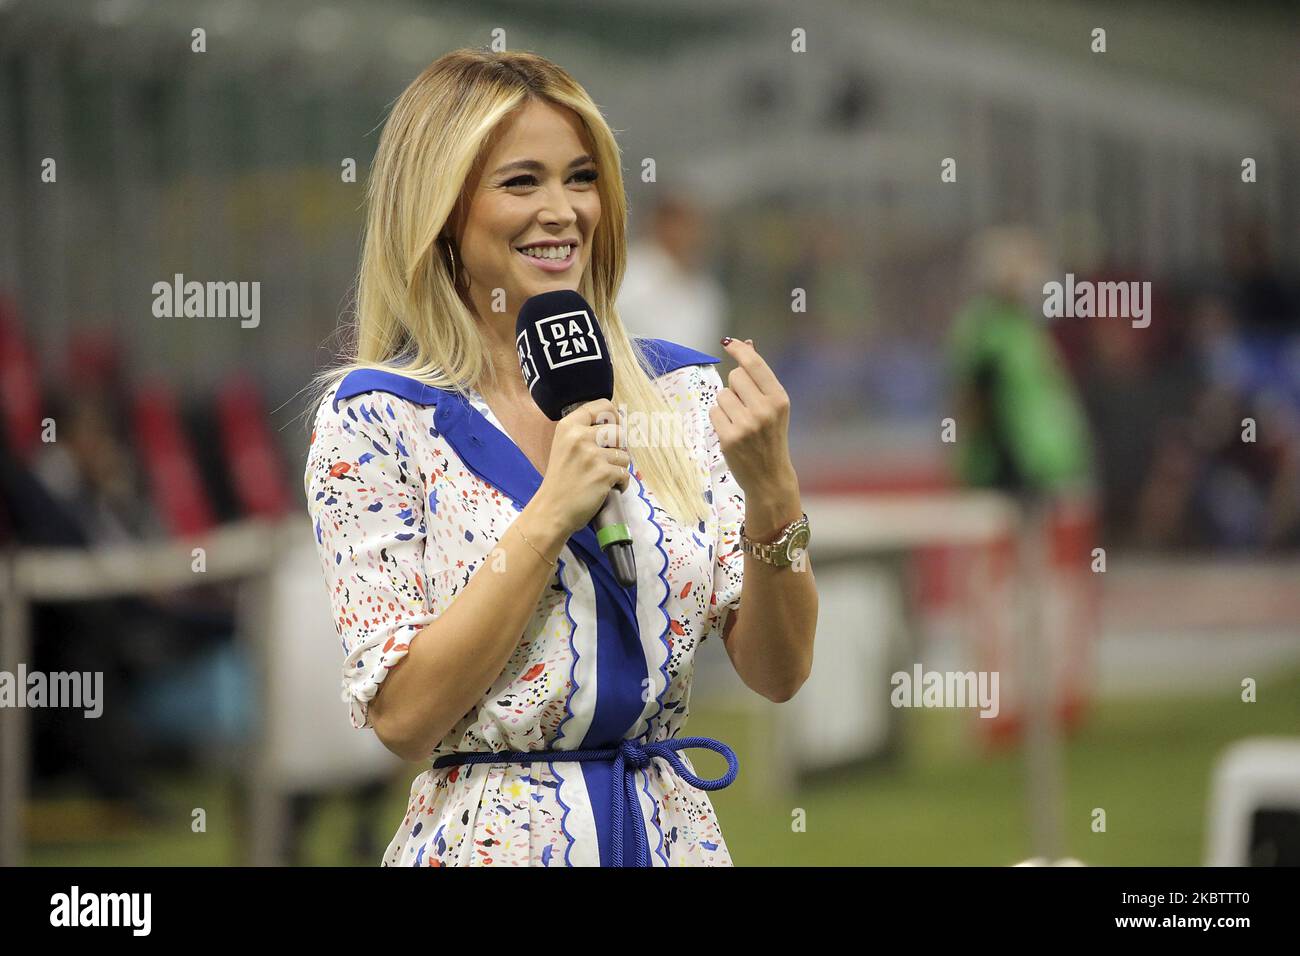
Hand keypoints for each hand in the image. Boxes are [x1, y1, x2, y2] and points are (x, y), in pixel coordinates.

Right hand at [534, 399, 630, 536]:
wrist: (552, 510)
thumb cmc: (560, 480)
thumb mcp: (564, 447)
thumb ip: (584, 433)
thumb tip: (617, 425)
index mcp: (569, 426)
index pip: (602, 406)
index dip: (614, 416)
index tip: (613, 428)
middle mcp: (580, 437)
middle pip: (618, 430)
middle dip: (619, 446)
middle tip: (610, 459)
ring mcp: (592, 455)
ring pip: (625, 454)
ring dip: (619, 467)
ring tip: (606, 477)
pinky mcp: (603, 473)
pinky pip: (625, 473)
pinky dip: (621, 483)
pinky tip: (609, 488)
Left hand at [711, 338, 797, 500]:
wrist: (769, 476)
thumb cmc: (770, 437)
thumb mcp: (773, 406)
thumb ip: (760, 376)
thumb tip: (747, 343)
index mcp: (779, 399)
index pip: (754, 365)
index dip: (739, 350)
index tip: (728, 342)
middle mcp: (765, 410)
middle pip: (734, 376)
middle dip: (735, 386)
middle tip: (745, 406)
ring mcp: (746, 425)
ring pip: (722, 395)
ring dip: (726, 405)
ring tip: (739, 422)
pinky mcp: (729, 438)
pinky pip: (713, 412)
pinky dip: (719, 419)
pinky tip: (731, 432)